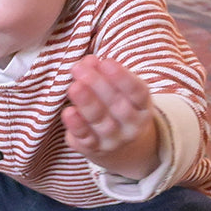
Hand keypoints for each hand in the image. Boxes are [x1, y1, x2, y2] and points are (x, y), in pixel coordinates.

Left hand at [63, 55, 160, 179]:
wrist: (122, 150)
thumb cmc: (116, 108)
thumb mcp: (118, 91)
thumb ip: (103, 74)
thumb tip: (88, 61)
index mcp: (143, 107)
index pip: (138, 92)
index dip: (123, 78)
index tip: (107, 62)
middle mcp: (131, 126)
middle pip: (117, 106)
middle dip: (98, 85)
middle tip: (79, 68)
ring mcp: (113, 140)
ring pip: (101, 122)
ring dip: (87, 104)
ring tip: (74, 87)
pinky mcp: (94, 149)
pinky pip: (85, 138)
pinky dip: (77, 126)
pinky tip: (68, 112)